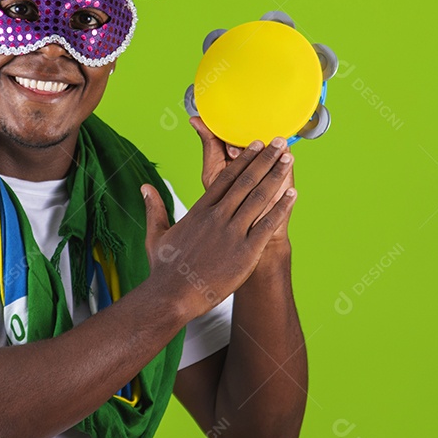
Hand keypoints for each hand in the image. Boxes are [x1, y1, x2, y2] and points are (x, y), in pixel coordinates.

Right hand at [140, 138, 296, 319]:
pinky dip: (281, 208)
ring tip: (288, 159)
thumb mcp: (156, 234)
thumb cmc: (164, 269)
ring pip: (258, 198)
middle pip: (245, 181)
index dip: (244, 160)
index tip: (255, 146)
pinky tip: (293, 194)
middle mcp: (217, 217)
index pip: (225, 178)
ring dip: (275, 176)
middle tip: (278, 142)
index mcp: (199, 211)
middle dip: (265, 159)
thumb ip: (155, 208)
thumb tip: (145, 188)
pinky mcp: (245, 252)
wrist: (172, 296)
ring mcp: (232, 233)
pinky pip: (267, 225)